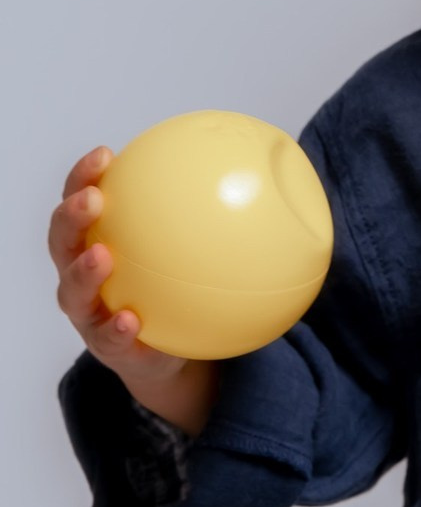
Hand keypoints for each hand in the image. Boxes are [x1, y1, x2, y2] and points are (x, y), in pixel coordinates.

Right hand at [49, 146, 217, 433]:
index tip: (106, 154)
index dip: (84, 176)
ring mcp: (90, 314)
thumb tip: (271, 168)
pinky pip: (110, 339)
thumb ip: (213, 213)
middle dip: (72, 216)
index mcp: (99, 240)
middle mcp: (83, 275)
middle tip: (94, 199)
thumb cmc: (175, 287)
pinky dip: (117, 329)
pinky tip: (131, 320)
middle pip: (63, 241)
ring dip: (83, 272)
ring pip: (73, 292)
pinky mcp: (109, 350)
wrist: (168, 353)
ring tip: (102, 256)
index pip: (82, 200)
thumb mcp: (191, 248)